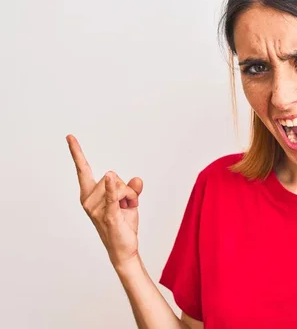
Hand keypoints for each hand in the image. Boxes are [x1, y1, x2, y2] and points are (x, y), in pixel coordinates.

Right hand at [66, 134, 143, 269]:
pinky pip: (111, 197)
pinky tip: (110, 178)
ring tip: (126, 210)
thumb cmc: (122, 224)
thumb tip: (137, 179)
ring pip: (121, 186)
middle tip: (126, 204)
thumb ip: (132, 188)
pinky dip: (112, 188)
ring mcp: (97, 208)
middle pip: (114, 177)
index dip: (77, 153)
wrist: (124, 249)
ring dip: (130, 197)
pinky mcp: (109, 215)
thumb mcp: (128, 201)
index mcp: (89, 194)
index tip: (70, 137)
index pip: (82, 169)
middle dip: (126, 188)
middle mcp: (88, 200)